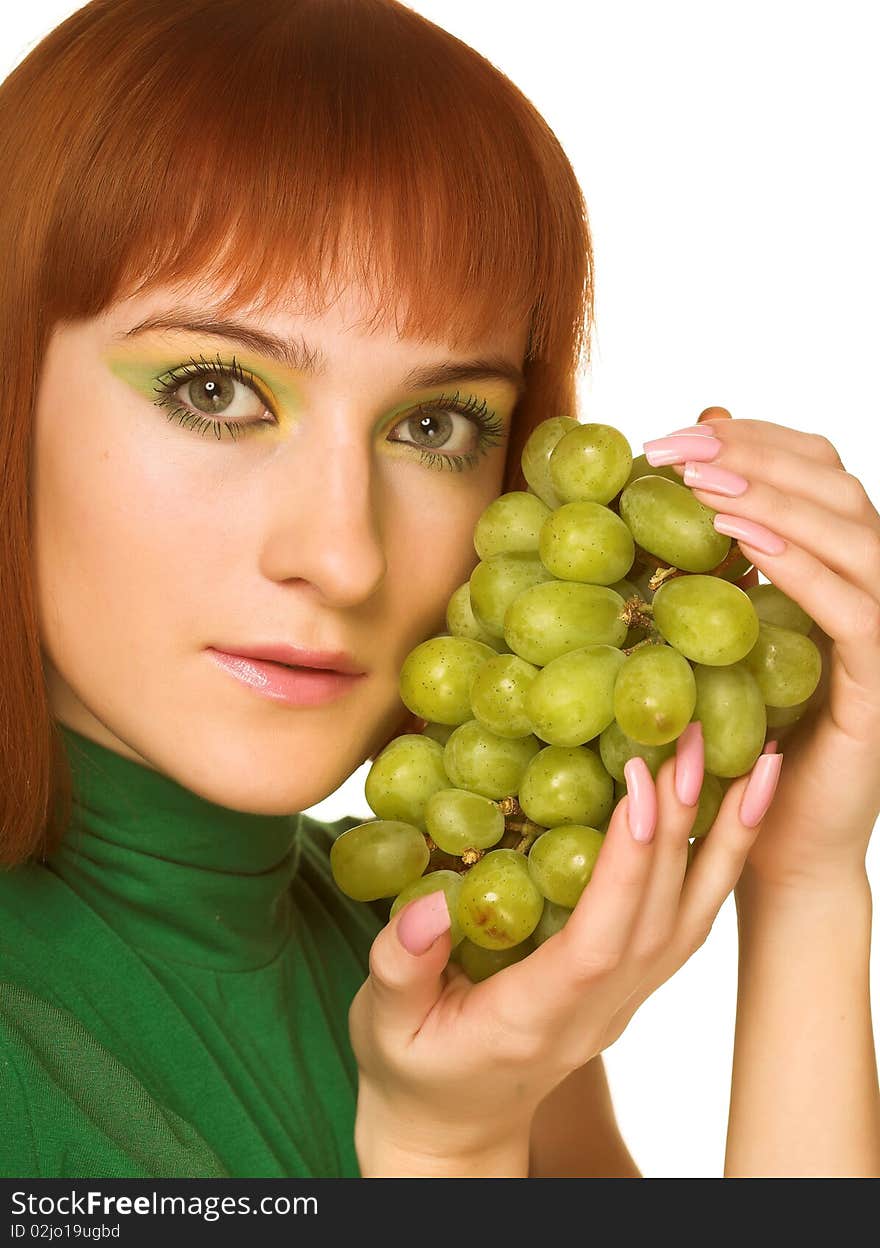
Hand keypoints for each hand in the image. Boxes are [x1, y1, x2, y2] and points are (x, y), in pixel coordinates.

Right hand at [349, 737, 770, 1175]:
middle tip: (696, 738)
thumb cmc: (415, 1068)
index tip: (639, 784)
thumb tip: (426, 906)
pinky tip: (730, 811)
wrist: (456, 1123)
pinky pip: (688, 919)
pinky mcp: (632, 981)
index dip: (627, 864)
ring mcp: (625, 999)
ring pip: (693, 919)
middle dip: (683, 823)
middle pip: (662, 917)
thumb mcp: (386, 1025)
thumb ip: (401, 968)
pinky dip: (717, 861)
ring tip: (752, 764)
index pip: (600, 940)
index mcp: (537, 1017)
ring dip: (724, 840)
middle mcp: (600, 1010)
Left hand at [652, 406, 879, 887]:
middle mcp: (871, 592)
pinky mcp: (877, 689)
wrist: (771, 849)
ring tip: (700, 486)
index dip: (757, 439)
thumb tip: (672, 490)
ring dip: (776, 499)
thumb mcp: (712, 640)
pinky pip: (856, 612)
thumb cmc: (735, 744)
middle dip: (756, 454)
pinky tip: (745, 545)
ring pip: (858, 538)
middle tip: (677, 447)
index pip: (817, 474)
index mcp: (834, 571)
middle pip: (840, 489)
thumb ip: (712, 568)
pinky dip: (804, 568)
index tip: (681, 430)